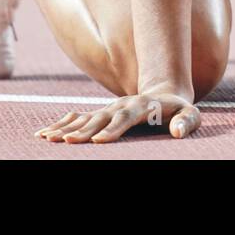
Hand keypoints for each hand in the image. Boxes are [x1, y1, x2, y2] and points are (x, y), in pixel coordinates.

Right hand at [35, 91, 199, 142]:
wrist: (165, 92)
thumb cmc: (179, 110)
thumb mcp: (190, 114)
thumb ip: (186, 122)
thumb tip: (177, 132)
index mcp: (142, 106)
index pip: (125, 118)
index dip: (112, 129)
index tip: (99, 141)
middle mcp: (121, 106)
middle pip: (100, 118)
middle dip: (83, 131)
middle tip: (66, 142)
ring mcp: (109, 109)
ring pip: (84, 118)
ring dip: (66, 128)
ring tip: (47, 138)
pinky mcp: (100, 114)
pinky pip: (77, 119)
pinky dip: (60, 125)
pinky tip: (44, 134)